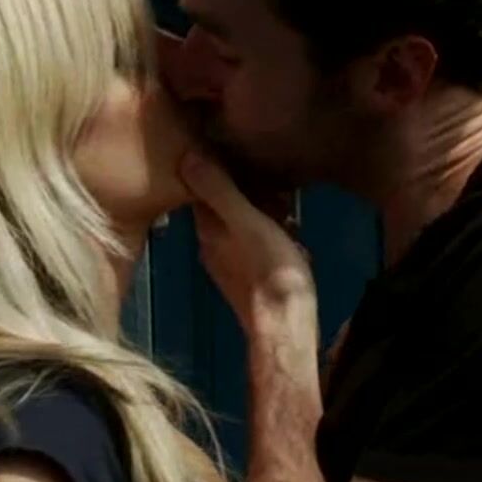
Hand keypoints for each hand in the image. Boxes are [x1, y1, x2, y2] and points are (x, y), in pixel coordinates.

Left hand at [179, 151, 317, 340]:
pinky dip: (275, 238)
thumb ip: (219, 190)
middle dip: (250, 194)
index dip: (220, 169)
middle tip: (276, 190)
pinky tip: (294, 241)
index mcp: (208, 230)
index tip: (241, 156)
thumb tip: (186, 155)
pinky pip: (260, 247)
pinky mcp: (253, 279)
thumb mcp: (246, 222)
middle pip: (225, 207)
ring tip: (289, 214)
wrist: (286, 326)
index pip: (202, 188)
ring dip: (266, 216)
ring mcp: (232, 265)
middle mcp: (213, 247)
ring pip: (244, 227)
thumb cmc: (269, 271)